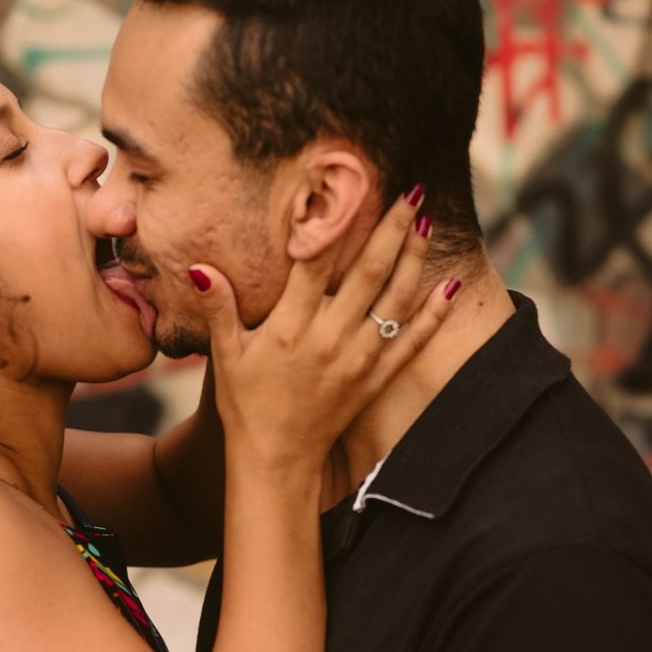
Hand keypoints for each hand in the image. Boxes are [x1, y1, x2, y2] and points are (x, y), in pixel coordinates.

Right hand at [188, 191, 458, 478]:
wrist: (275, 459)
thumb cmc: (245, 404)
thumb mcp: (225, 354)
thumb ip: (218, 307)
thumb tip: (200, 266)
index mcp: (289, 328)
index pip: (315, 265)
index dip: (331, 226)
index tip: (347, 192)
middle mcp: (328, 340)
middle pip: (366, 274)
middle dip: (390, 231)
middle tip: (411, 194)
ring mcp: (356, 360)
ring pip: (393, 301)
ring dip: (413, 260)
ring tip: (427, 224)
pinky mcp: (373, 380)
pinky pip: (411, 343)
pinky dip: (433, 315)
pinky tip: (450, 288)